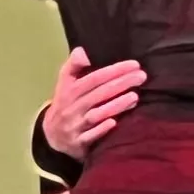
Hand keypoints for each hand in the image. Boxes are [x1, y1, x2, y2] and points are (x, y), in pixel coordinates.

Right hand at [41, 45, 145, 159]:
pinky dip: (103, 129)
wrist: (52, 135)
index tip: (134, 65)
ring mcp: (75, 125)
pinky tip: (117, 122)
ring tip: (135, 97)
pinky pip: (91, 135)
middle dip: (121, 83)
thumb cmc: (66, 104)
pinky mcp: (78, 142)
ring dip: (116, 105)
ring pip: (97, 114)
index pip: (94, 78)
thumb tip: (82, 51)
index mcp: (69, 91)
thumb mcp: (64, 83)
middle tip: (141, 77)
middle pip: (98, 93)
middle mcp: (72, 107)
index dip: (114, 70)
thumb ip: (73, 66)